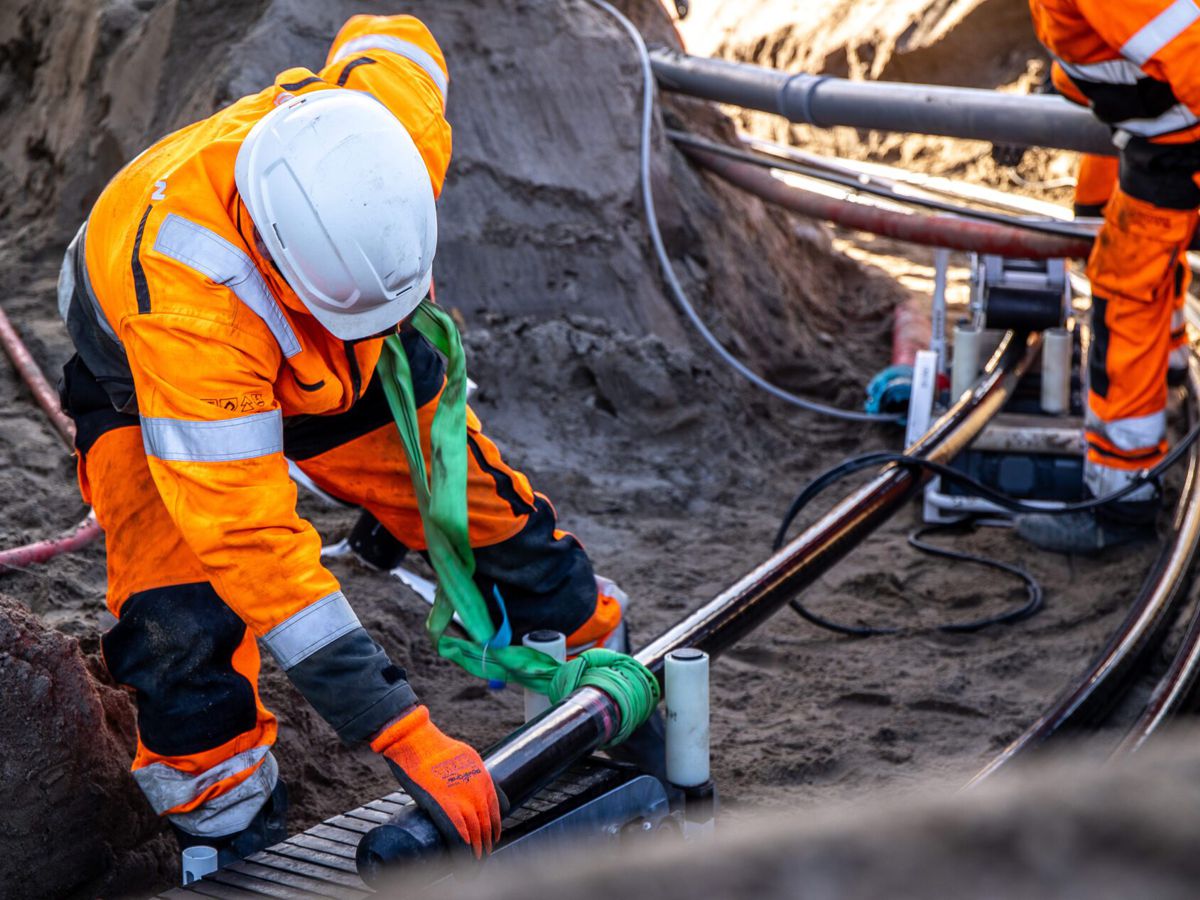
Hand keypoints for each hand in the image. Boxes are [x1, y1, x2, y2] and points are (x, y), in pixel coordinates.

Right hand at [371, 705, 501, 856]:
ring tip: (476, 858)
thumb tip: (474, 788)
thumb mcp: (465, 757)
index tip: (492, 837)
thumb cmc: (435, 747)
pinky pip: (457, 827)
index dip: (494, 825)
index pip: (494, 808)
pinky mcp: (442, 802)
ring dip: (476, 846)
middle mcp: (476, 788)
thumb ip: (472, 774)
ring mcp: (459, 796)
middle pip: (486, 821)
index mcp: (482, 777)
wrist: (416, 741)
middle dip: (487, 840)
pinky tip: (463, 851)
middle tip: (485, 852)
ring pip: (474, 828)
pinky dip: (462, 842)